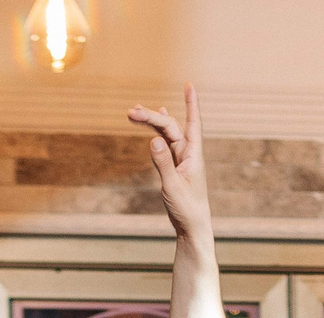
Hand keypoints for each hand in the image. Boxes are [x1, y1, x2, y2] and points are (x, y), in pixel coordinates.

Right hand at [129, 85, 212, 244]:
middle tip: (130, 112)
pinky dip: (158, 132)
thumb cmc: (187, 209)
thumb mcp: (172, 186)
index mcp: (193, 155)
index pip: (192, 123)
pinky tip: (154, 122)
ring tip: (133, 112)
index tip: (189, 85)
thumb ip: (163, 163)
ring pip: (166, 134)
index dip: (191, 103)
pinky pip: (166, 143)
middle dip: (151, 117)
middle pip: (170, 127)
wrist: (192, 227)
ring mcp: (182, 159)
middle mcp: (189, 153)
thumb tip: (153, 139)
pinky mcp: (175, 166)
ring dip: (151, 122)